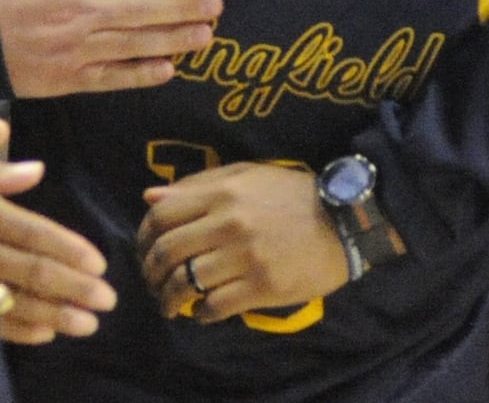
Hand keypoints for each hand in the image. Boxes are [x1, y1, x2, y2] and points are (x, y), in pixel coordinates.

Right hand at [0, 0, 220, 95]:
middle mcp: (77, 12)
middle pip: (140, 8)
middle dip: (181, 7)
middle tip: (217, 5)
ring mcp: (72, 48)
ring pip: (133, 44)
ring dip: (172, 40)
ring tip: (205, 36)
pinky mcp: (64, 79)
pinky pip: (110, 79)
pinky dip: (139, 75)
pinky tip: (167, 71)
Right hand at [0, 117, 117, 343]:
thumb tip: (36, 170)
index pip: (28, 230)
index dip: (66, 247)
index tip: (99, 264)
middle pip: (28, 268)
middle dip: (72, 287)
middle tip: (108, 302)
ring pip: (10, 300)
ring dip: (51, 314)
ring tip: (86, 324)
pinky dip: (14, 330)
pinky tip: (44, 334)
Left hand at [136, 162, 348, 322]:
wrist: (344, 220)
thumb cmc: (290, 194)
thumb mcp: (244, 175)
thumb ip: (196, 184)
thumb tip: (149, 197)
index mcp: (221, 193)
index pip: (162, 216)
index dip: (143, 237)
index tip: (144, 250)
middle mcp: (228, 224)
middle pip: (167, 252)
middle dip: (150, 272)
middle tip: (152, 282)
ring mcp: (245, 257)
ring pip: (186, 283)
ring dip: (169, 298)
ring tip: (170, 304)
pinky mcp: (263, 287)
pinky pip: (216, 306)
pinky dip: (201, 313)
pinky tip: (202, 312)